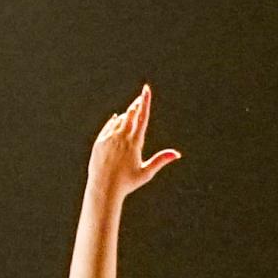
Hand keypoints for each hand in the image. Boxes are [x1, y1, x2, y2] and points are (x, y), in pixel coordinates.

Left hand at [87, 84, 177, 203]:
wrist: (103, 188)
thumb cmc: (127, 183)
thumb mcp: (146, 172)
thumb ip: (161, 160)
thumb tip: (177, 154)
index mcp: (135, 142)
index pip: (142, 116)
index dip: (145, 101)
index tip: (146, 88)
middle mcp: (121, 137)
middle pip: (131, 114)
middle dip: (137, 104)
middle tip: (141, 96)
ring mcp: (109, 138)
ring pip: (120, 120)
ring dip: (127, 115)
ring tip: (133, 111)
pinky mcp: (100, 142)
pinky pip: (108, 126)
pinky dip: (114, 122)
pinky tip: (117, 118)